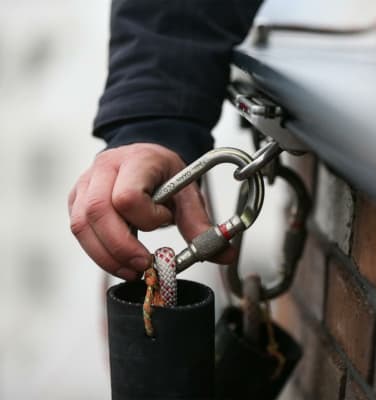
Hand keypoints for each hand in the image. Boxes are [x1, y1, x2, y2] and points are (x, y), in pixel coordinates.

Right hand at [68, 143, 233, 279]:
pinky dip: (98, 252)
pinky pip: (79, 231)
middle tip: (143, 266)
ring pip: (81, 225)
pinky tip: (118, 261)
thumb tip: (222, 254)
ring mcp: (85, 184)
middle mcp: (104, 169)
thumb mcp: (187, 192)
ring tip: (131, 270)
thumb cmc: (164, 173)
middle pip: (96, 212)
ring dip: (106, 256)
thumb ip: (201, 223)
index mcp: (136, 161)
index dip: (146, 218)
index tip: (164, 222)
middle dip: (120, 248)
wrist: (144, 158)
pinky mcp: (76, 200)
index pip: (128, 196)